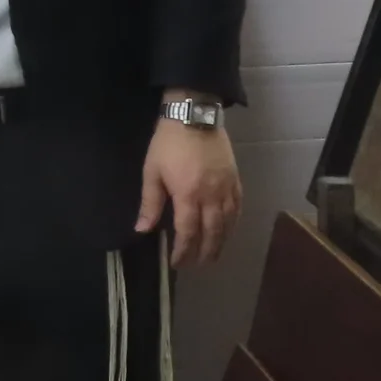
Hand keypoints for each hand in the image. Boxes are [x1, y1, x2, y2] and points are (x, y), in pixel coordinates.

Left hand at [135, 99, 240, 268]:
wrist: (194, 115)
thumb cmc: (168, 143)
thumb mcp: (152, 171)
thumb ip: (150, 203)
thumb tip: (142, 230)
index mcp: (188, 195)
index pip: (187, 232)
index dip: (183, 251)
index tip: (177, 262)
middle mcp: (211, 196)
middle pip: (211, 233)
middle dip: (204, 253)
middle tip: (197, 265)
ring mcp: (226, 187)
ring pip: (227, 223)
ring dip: (221, 243)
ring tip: (213, 255)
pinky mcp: (235, 179)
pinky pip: (238, 207)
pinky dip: (234, 223)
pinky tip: (228, 230)